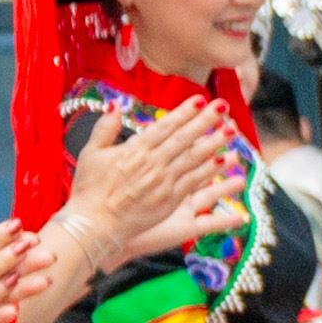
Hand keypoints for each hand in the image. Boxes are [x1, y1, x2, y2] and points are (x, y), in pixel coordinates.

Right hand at [61, 100, 241, 264]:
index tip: (199, 99)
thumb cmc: (90, 189)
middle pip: (184, 139)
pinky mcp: (170, 200)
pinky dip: (210, 171)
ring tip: (231, 130)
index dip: (184, 112)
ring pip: (194, 159)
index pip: (164, 126)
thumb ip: (104, 129)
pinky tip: (224, 161)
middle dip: (205, 121)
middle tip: (223, 106)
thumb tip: (114, 106)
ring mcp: (163, 182)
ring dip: (215, 143)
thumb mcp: (90, 153)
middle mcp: (152, 164)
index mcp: (134, 150)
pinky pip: (195, 181)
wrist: (95, 223)